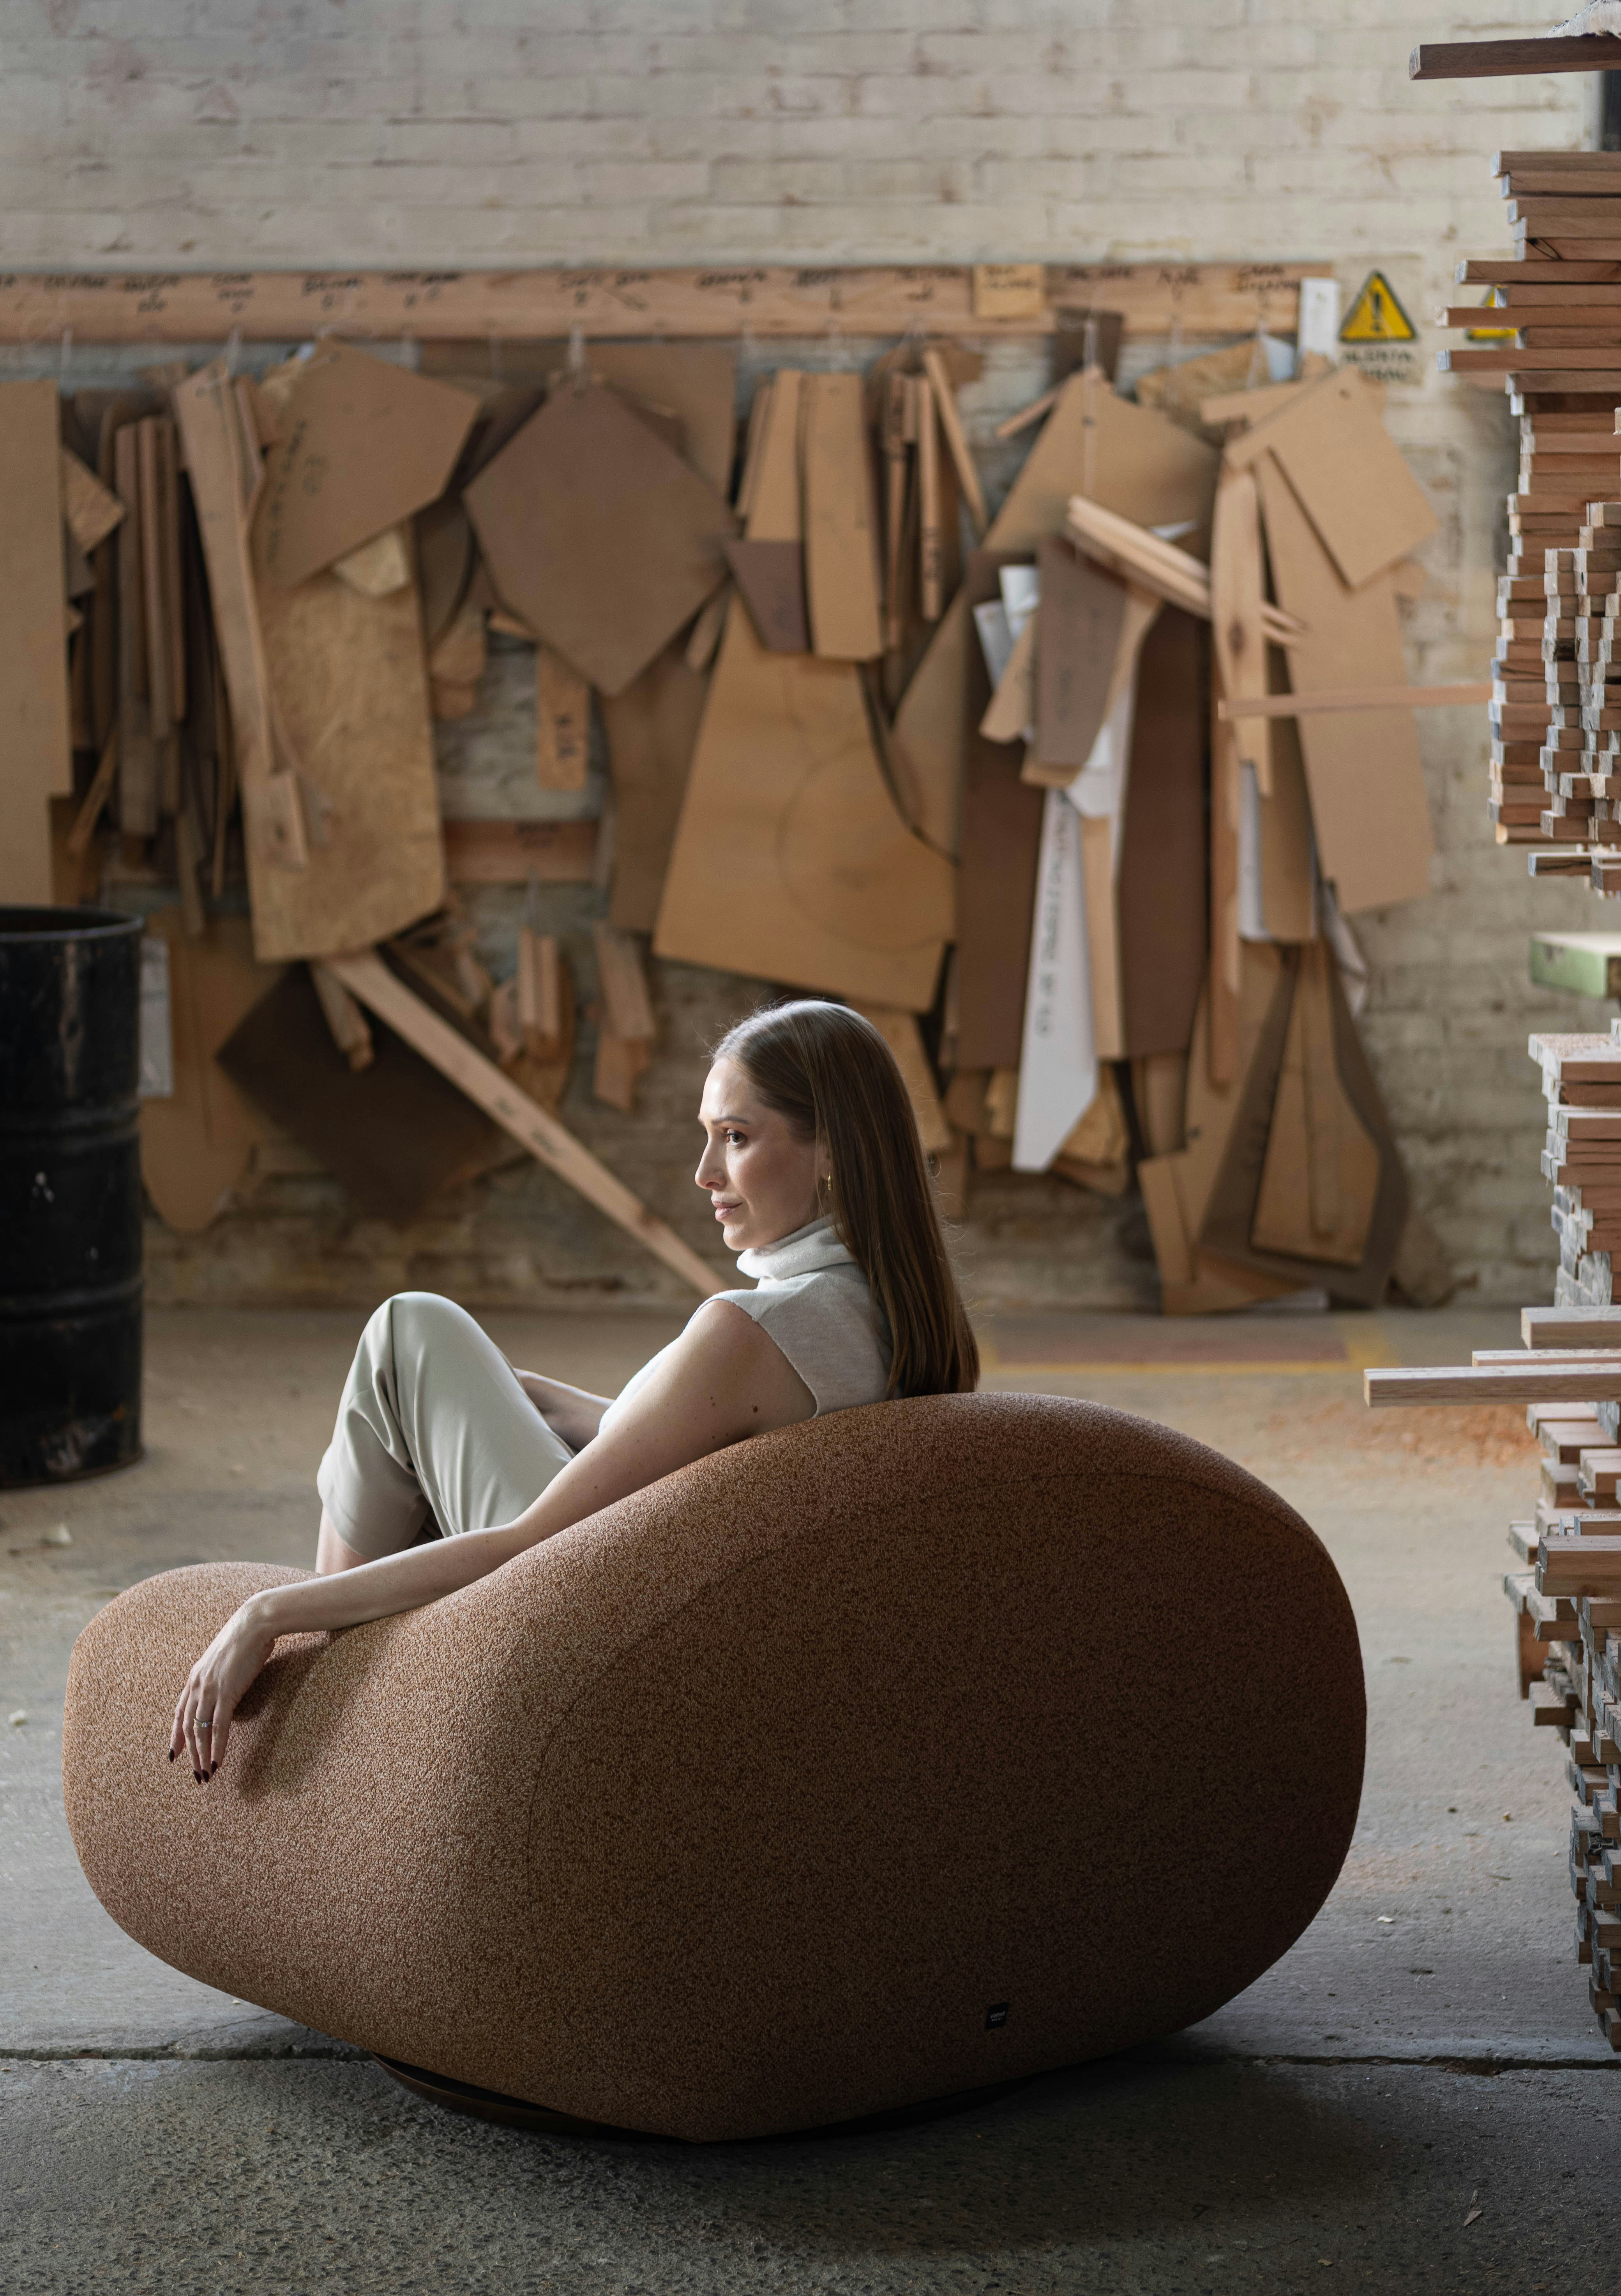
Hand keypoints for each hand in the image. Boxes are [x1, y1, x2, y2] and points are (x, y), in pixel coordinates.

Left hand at [169, 1598, 278, 1782]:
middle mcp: (197, 1685)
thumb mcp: (225, 1660)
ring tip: (206, 1774)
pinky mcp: (226, 1693)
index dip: (176, 1735)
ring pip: (200, 1731)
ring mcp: (210, 1689)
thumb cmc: (245, 1638)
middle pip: (188, 1727)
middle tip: (196, 1774)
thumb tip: (226, 1689)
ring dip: (202, 1756)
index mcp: (195, 1677)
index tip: (174, 1755)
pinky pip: (218, 1727)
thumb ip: (220, 1677)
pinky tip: (218, 1762)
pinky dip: (217, 1747)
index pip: (180, 1712)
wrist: (254, 1623)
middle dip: (190, 1754)